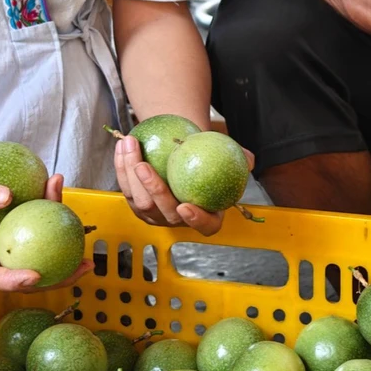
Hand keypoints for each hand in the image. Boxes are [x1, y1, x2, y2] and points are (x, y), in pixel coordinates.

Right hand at [0, 158, 91, 291]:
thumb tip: (7, 197)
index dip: (12, 280)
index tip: (36, 276)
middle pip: (16, 271)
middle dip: (51, 277)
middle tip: (83, 267)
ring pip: (28, 249)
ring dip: (56, 245)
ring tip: (85, 237)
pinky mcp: (2, 224)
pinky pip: (27, 224)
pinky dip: (44, 211)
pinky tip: (57, 191)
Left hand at [114, 134, 255, 235]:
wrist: (184, 152)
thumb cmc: (207, 155)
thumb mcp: (226, 156)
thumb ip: (239, 158)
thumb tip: (248, 159)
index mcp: (206, 215)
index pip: (205, 225)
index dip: (196, 220)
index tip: (186, 206)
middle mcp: (178, 220)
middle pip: (163, 211)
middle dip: (152, 190)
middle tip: (144, 165)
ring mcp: (156, 215)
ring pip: (140, 200)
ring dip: (130, 173)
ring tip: (131, 145)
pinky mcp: (137, 204)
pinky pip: (127, 188)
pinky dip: (122, 167)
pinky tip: (123, 147)